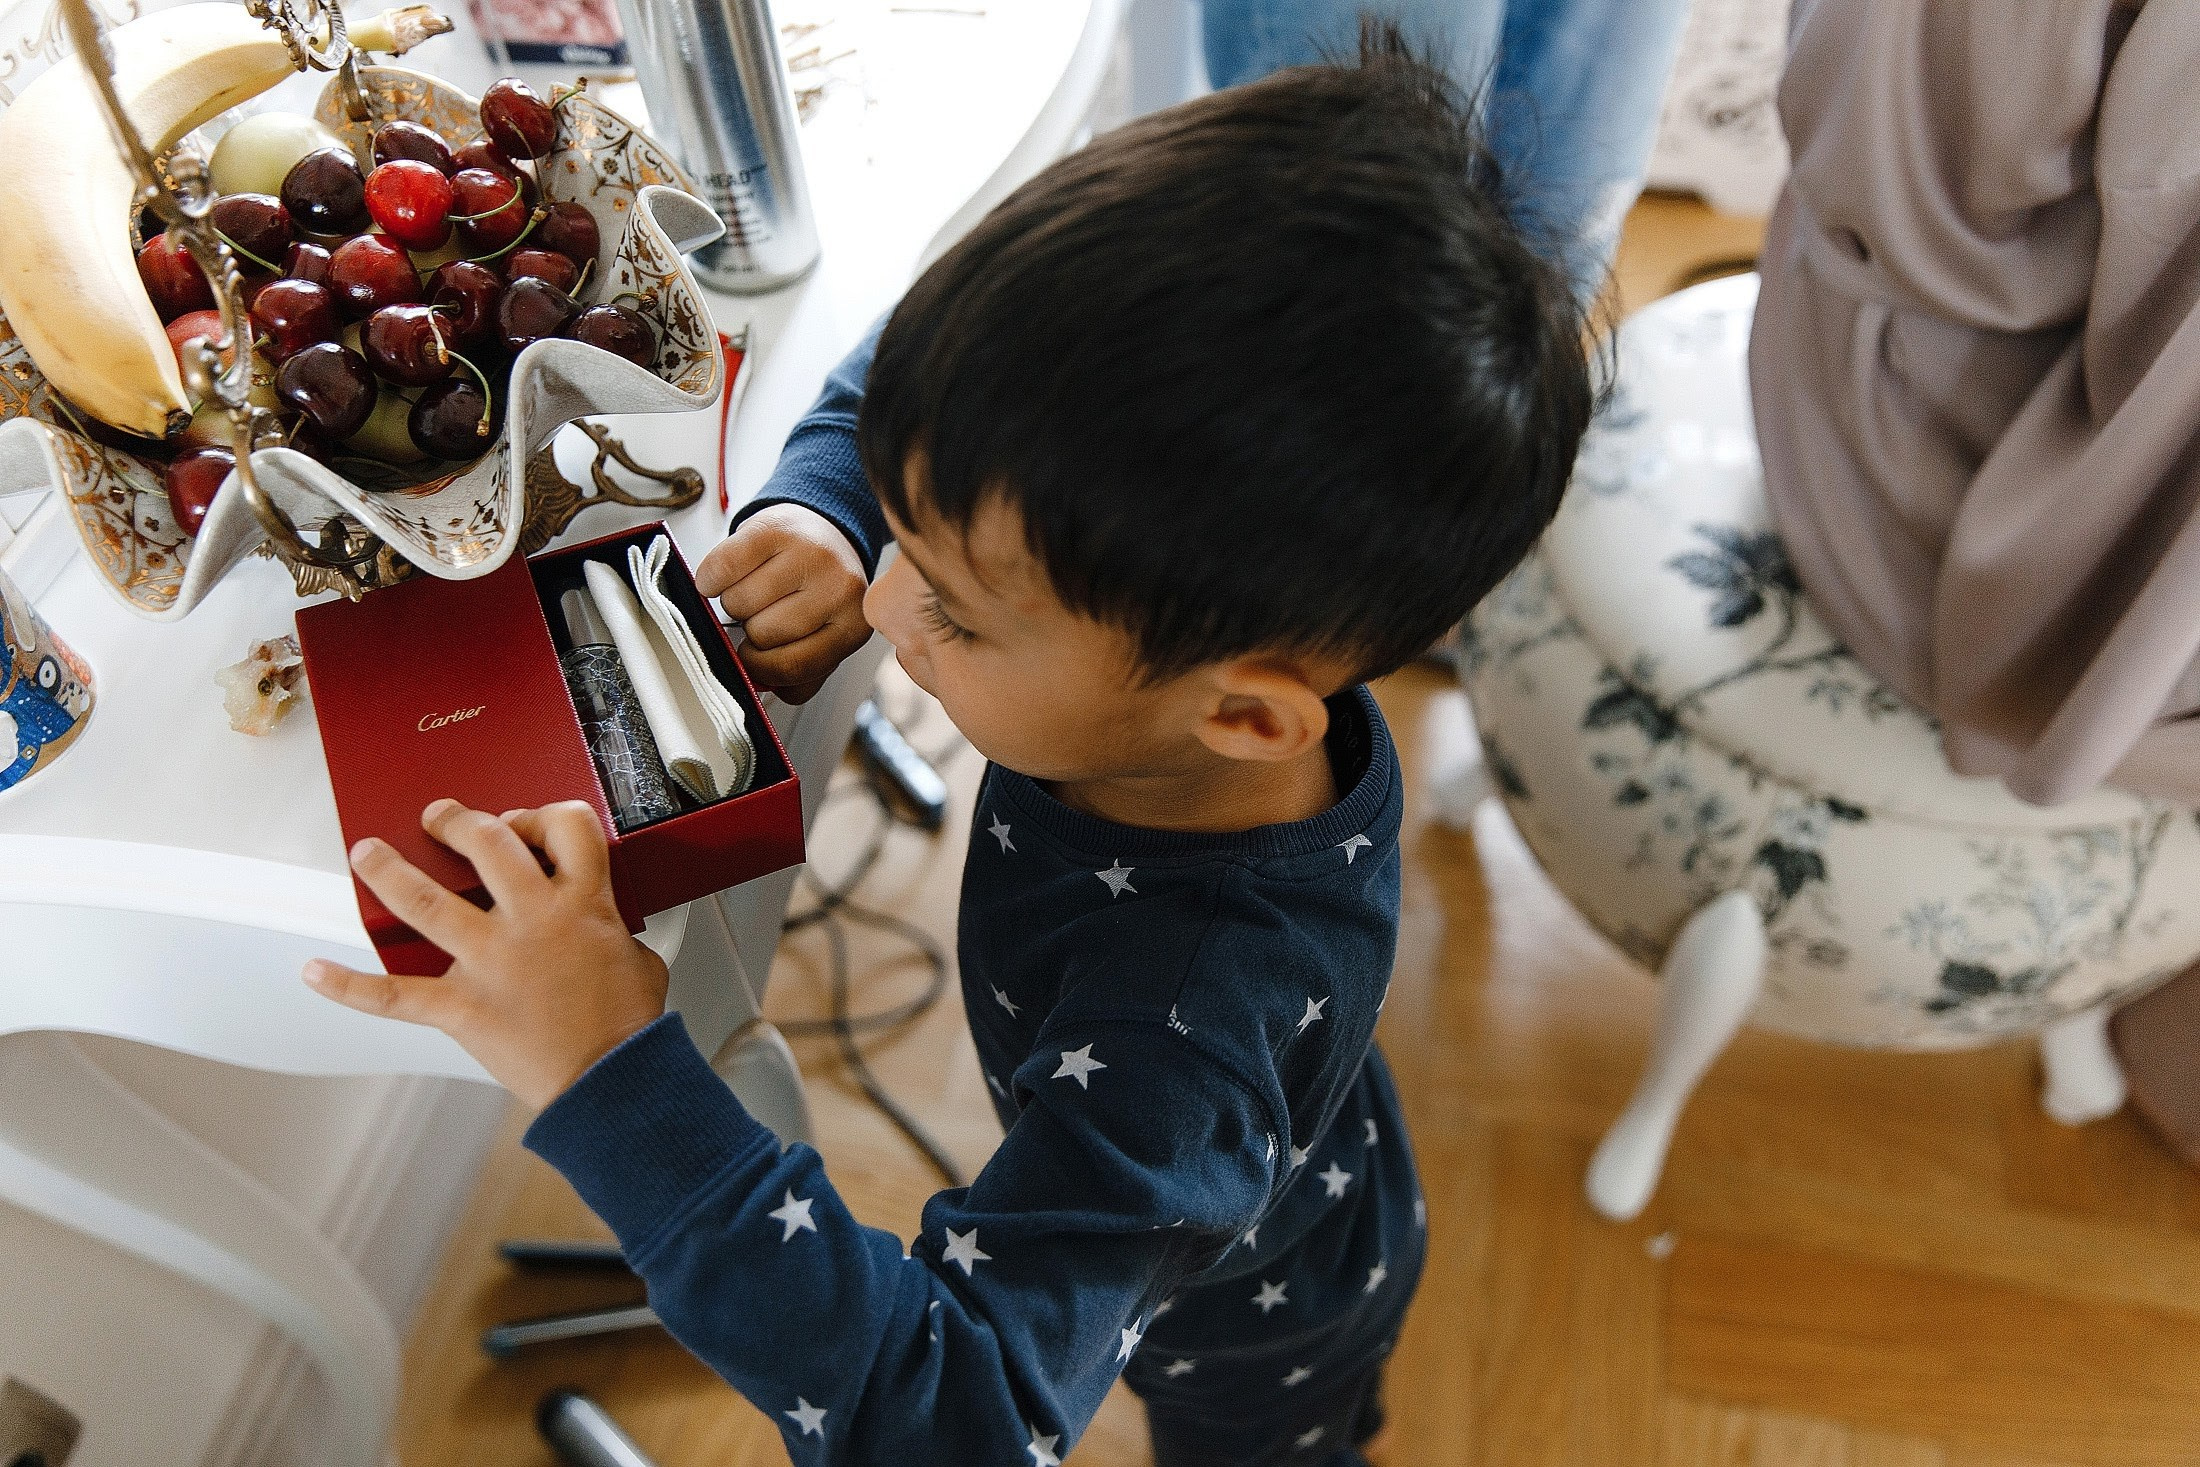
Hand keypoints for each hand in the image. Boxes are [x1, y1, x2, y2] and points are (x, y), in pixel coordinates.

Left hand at [302, 798, 668, 1109]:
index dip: (543, 815)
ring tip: (367, 853)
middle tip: (439, 818)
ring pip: (425, 901)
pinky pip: (393, 995)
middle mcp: (531, 921)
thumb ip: (611, 927)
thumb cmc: (629, 1028)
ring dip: (388, 871)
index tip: (527, 825)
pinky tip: (314, 972)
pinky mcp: (461, 1007)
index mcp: (581, 904)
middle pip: (486, 843)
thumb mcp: (640, 955)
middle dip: (458, 821)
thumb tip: (599, 926)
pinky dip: (347, 985)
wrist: (613, 1081)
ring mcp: (490, 962)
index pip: (566, 826)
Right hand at [697, 503, 869, 703]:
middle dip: (750, 628)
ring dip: (732, 602)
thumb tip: (757, 688)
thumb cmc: (816, 590)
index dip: (761, 669)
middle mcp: (840, 589)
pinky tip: (723, 577)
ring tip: (751, 590)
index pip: (794, 667)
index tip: (749, 660)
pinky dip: (711, 578)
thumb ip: (797, 672)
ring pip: (739, 603)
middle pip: (762, 634)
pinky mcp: (778, 528)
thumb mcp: (821, 636)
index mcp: (852, 627)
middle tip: (760, 612)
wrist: (823, 532)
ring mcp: (811, 555)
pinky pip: (722, 567)